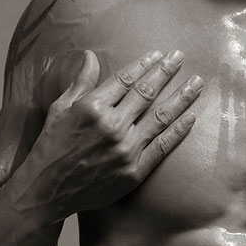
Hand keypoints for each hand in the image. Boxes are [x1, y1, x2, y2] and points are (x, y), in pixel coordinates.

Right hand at [7, 48, 202, 220]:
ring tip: (197, 83)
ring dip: (181, 97)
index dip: (144, 64)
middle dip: (166, 72)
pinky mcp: (134, 170)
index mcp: (92, 107)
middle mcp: (112, 125)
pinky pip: (163, 146)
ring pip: (161, 117)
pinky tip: (191, 117)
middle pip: (147, 92)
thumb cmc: (51, 146)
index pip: (126, 79)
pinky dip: (179, 130)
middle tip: (180, 56)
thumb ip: (79, 82)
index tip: (159, 54)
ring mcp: (126, 149)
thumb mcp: (59, 109)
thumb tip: (91, 55)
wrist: (48, 191)